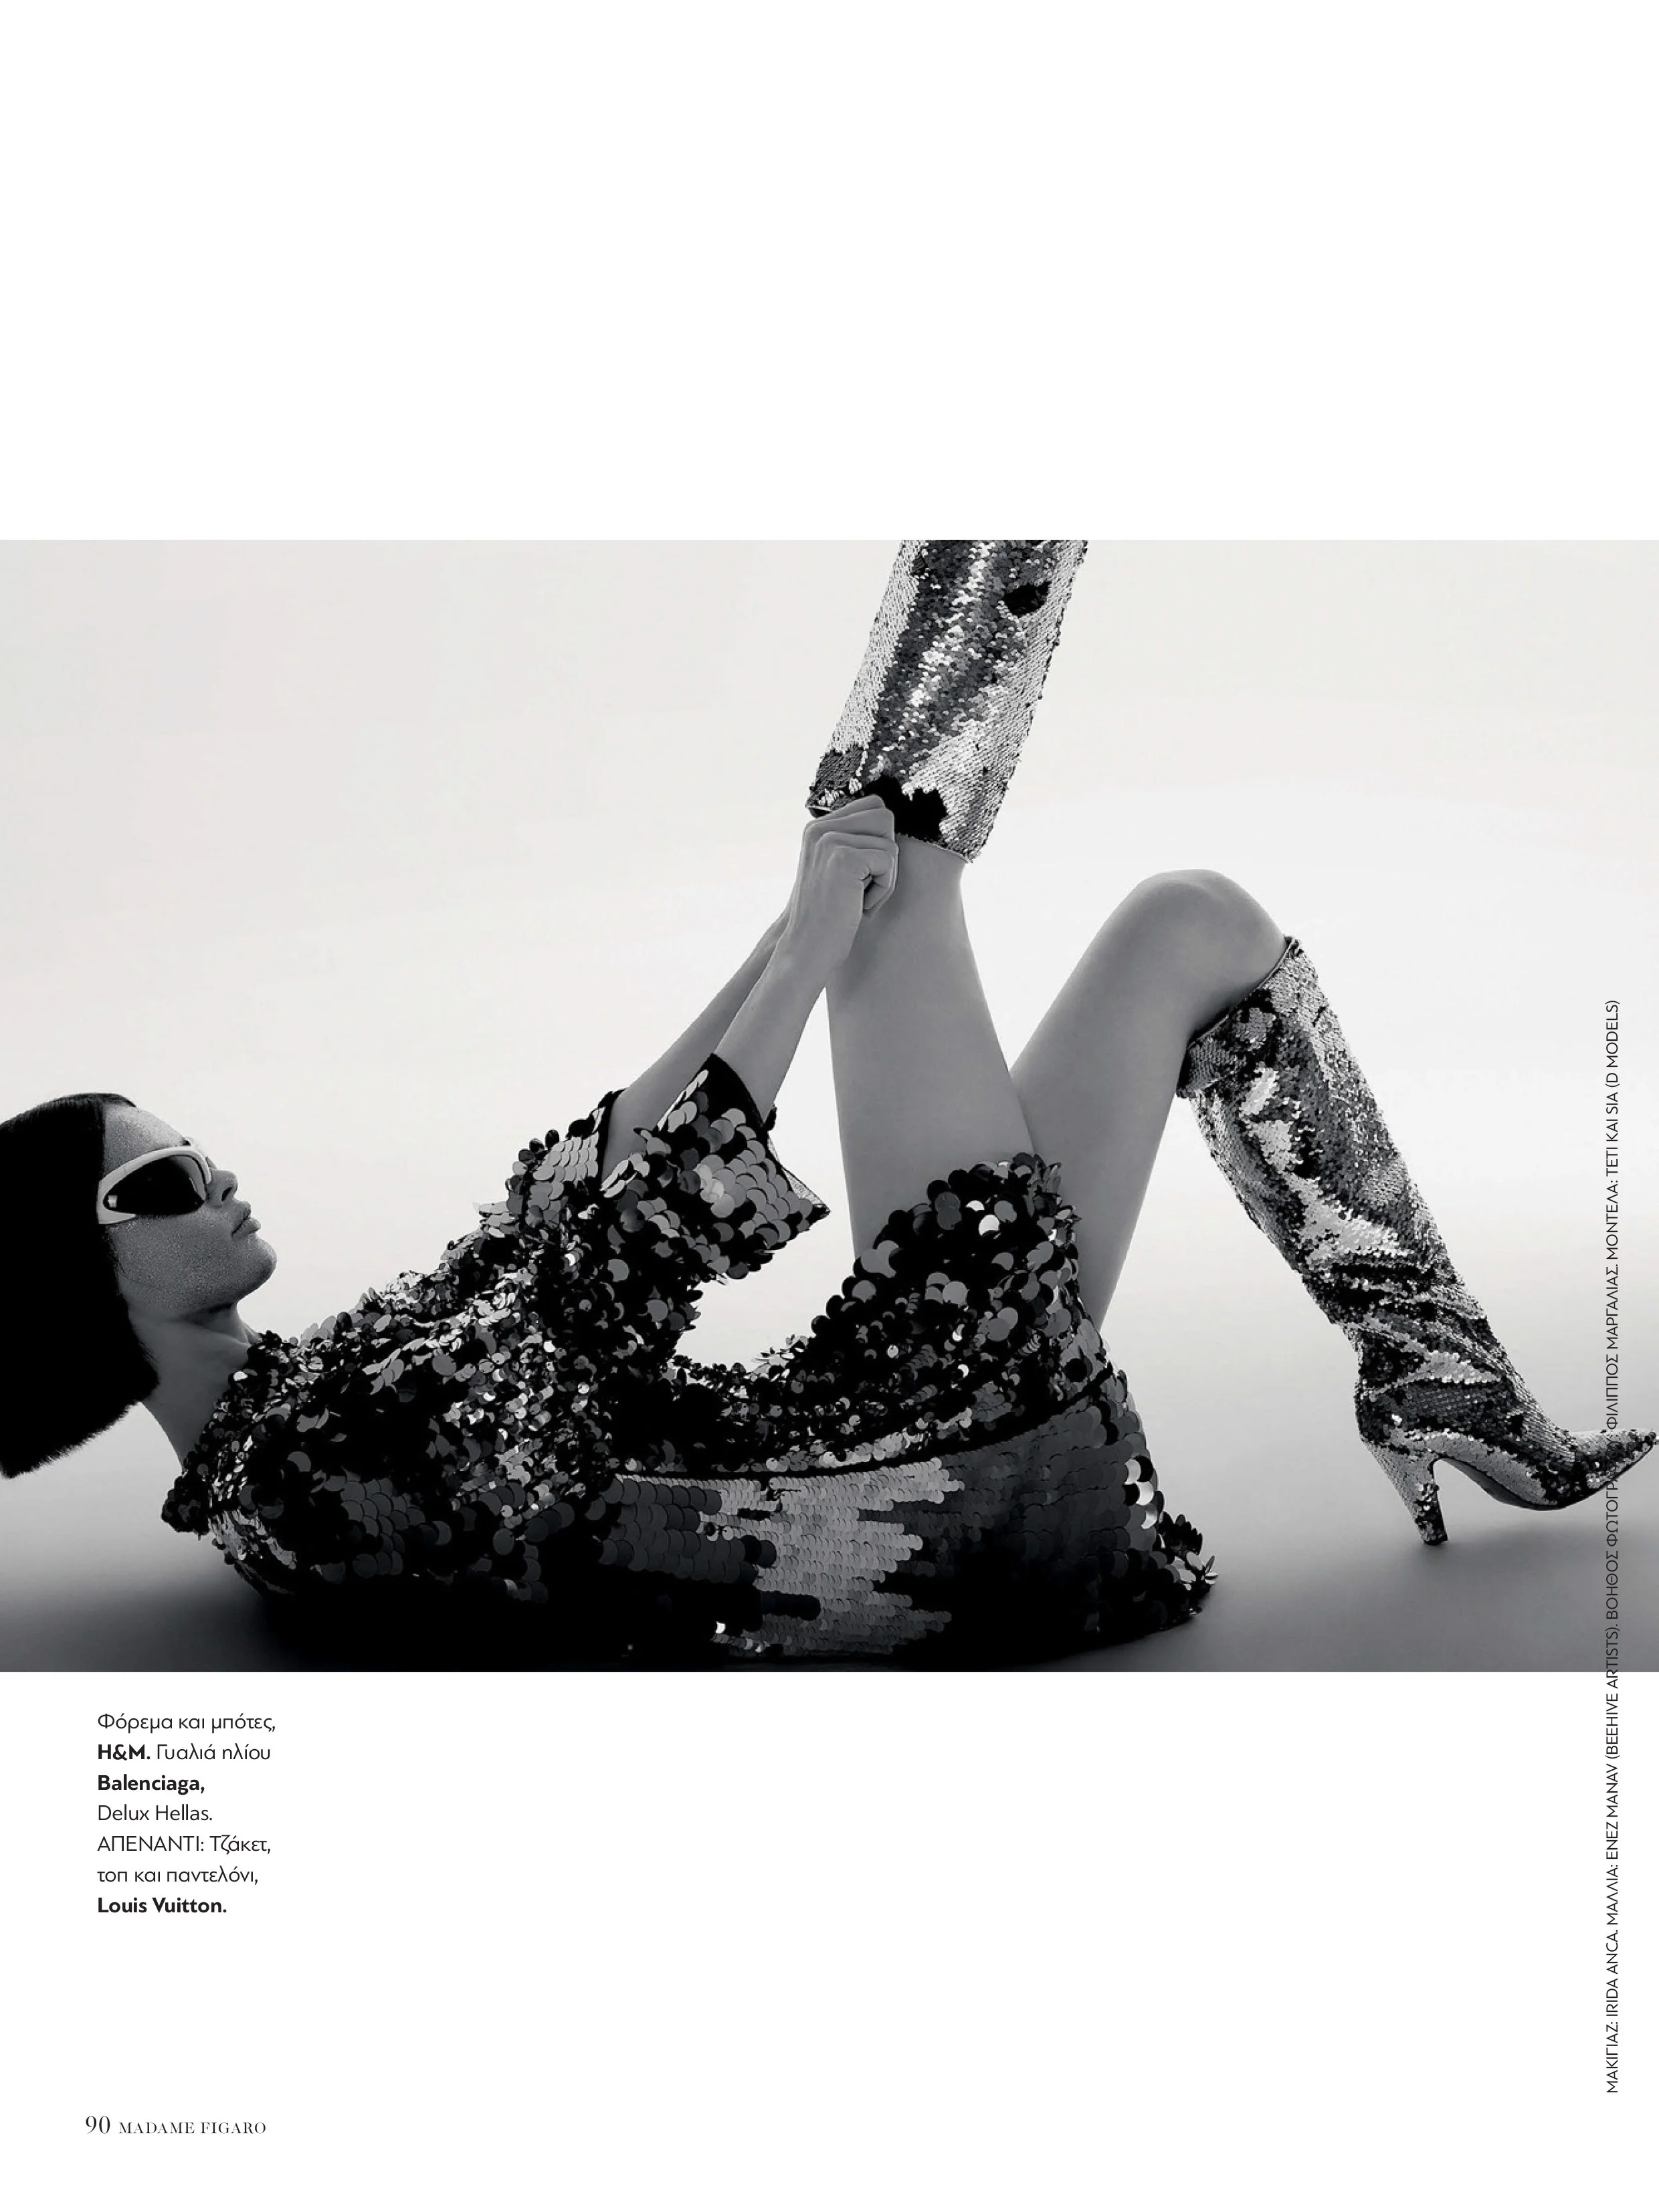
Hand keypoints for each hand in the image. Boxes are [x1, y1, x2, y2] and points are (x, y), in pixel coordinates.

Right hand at [779, 796, 897, 977]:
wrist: (808, 948)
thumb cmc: (831, 916)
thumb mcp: (839, 870)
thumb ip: (855, 841)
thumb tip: (888, 817)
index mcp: (818, 828)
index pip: (873, 806)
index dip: (879, 840)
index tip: (859, 873)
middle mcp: (820, 828)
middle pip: (885, 818)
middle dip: (884, 856)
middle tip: (861, 887)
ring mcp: (829, 840)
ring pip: (890, 844)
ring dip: (883, 877)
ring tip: (857, 898)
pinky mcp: (843, 858)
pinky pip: (888, 862)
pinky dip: (881, 890)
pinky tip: (858, 905)